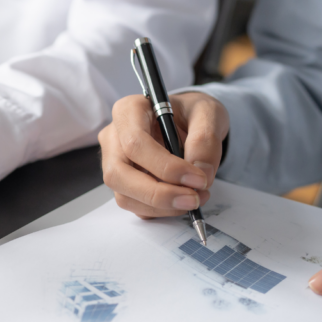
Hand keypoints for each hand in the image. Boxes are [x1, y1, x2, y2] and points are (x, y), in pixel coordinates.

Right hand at [98, 92, 228, 217]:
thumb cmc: (191, 113)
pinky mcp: (123, 183)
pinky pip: (135, 205)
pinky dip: (160, 210)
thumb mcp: (208, 113)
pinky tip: (182, 200)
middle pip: (118, 175)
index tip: (198, 179)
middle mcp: (113, 138)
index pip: (135, 144)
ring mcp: (114, 163)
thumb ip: (206, 139)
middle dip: (157, 194)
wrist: (188, 122)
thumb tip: (201, 174)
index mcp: (128, 111)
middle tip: (193, 200)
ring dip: (161, 206)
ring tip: (195, 198)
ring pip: (124, 195)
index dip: (165, 166)